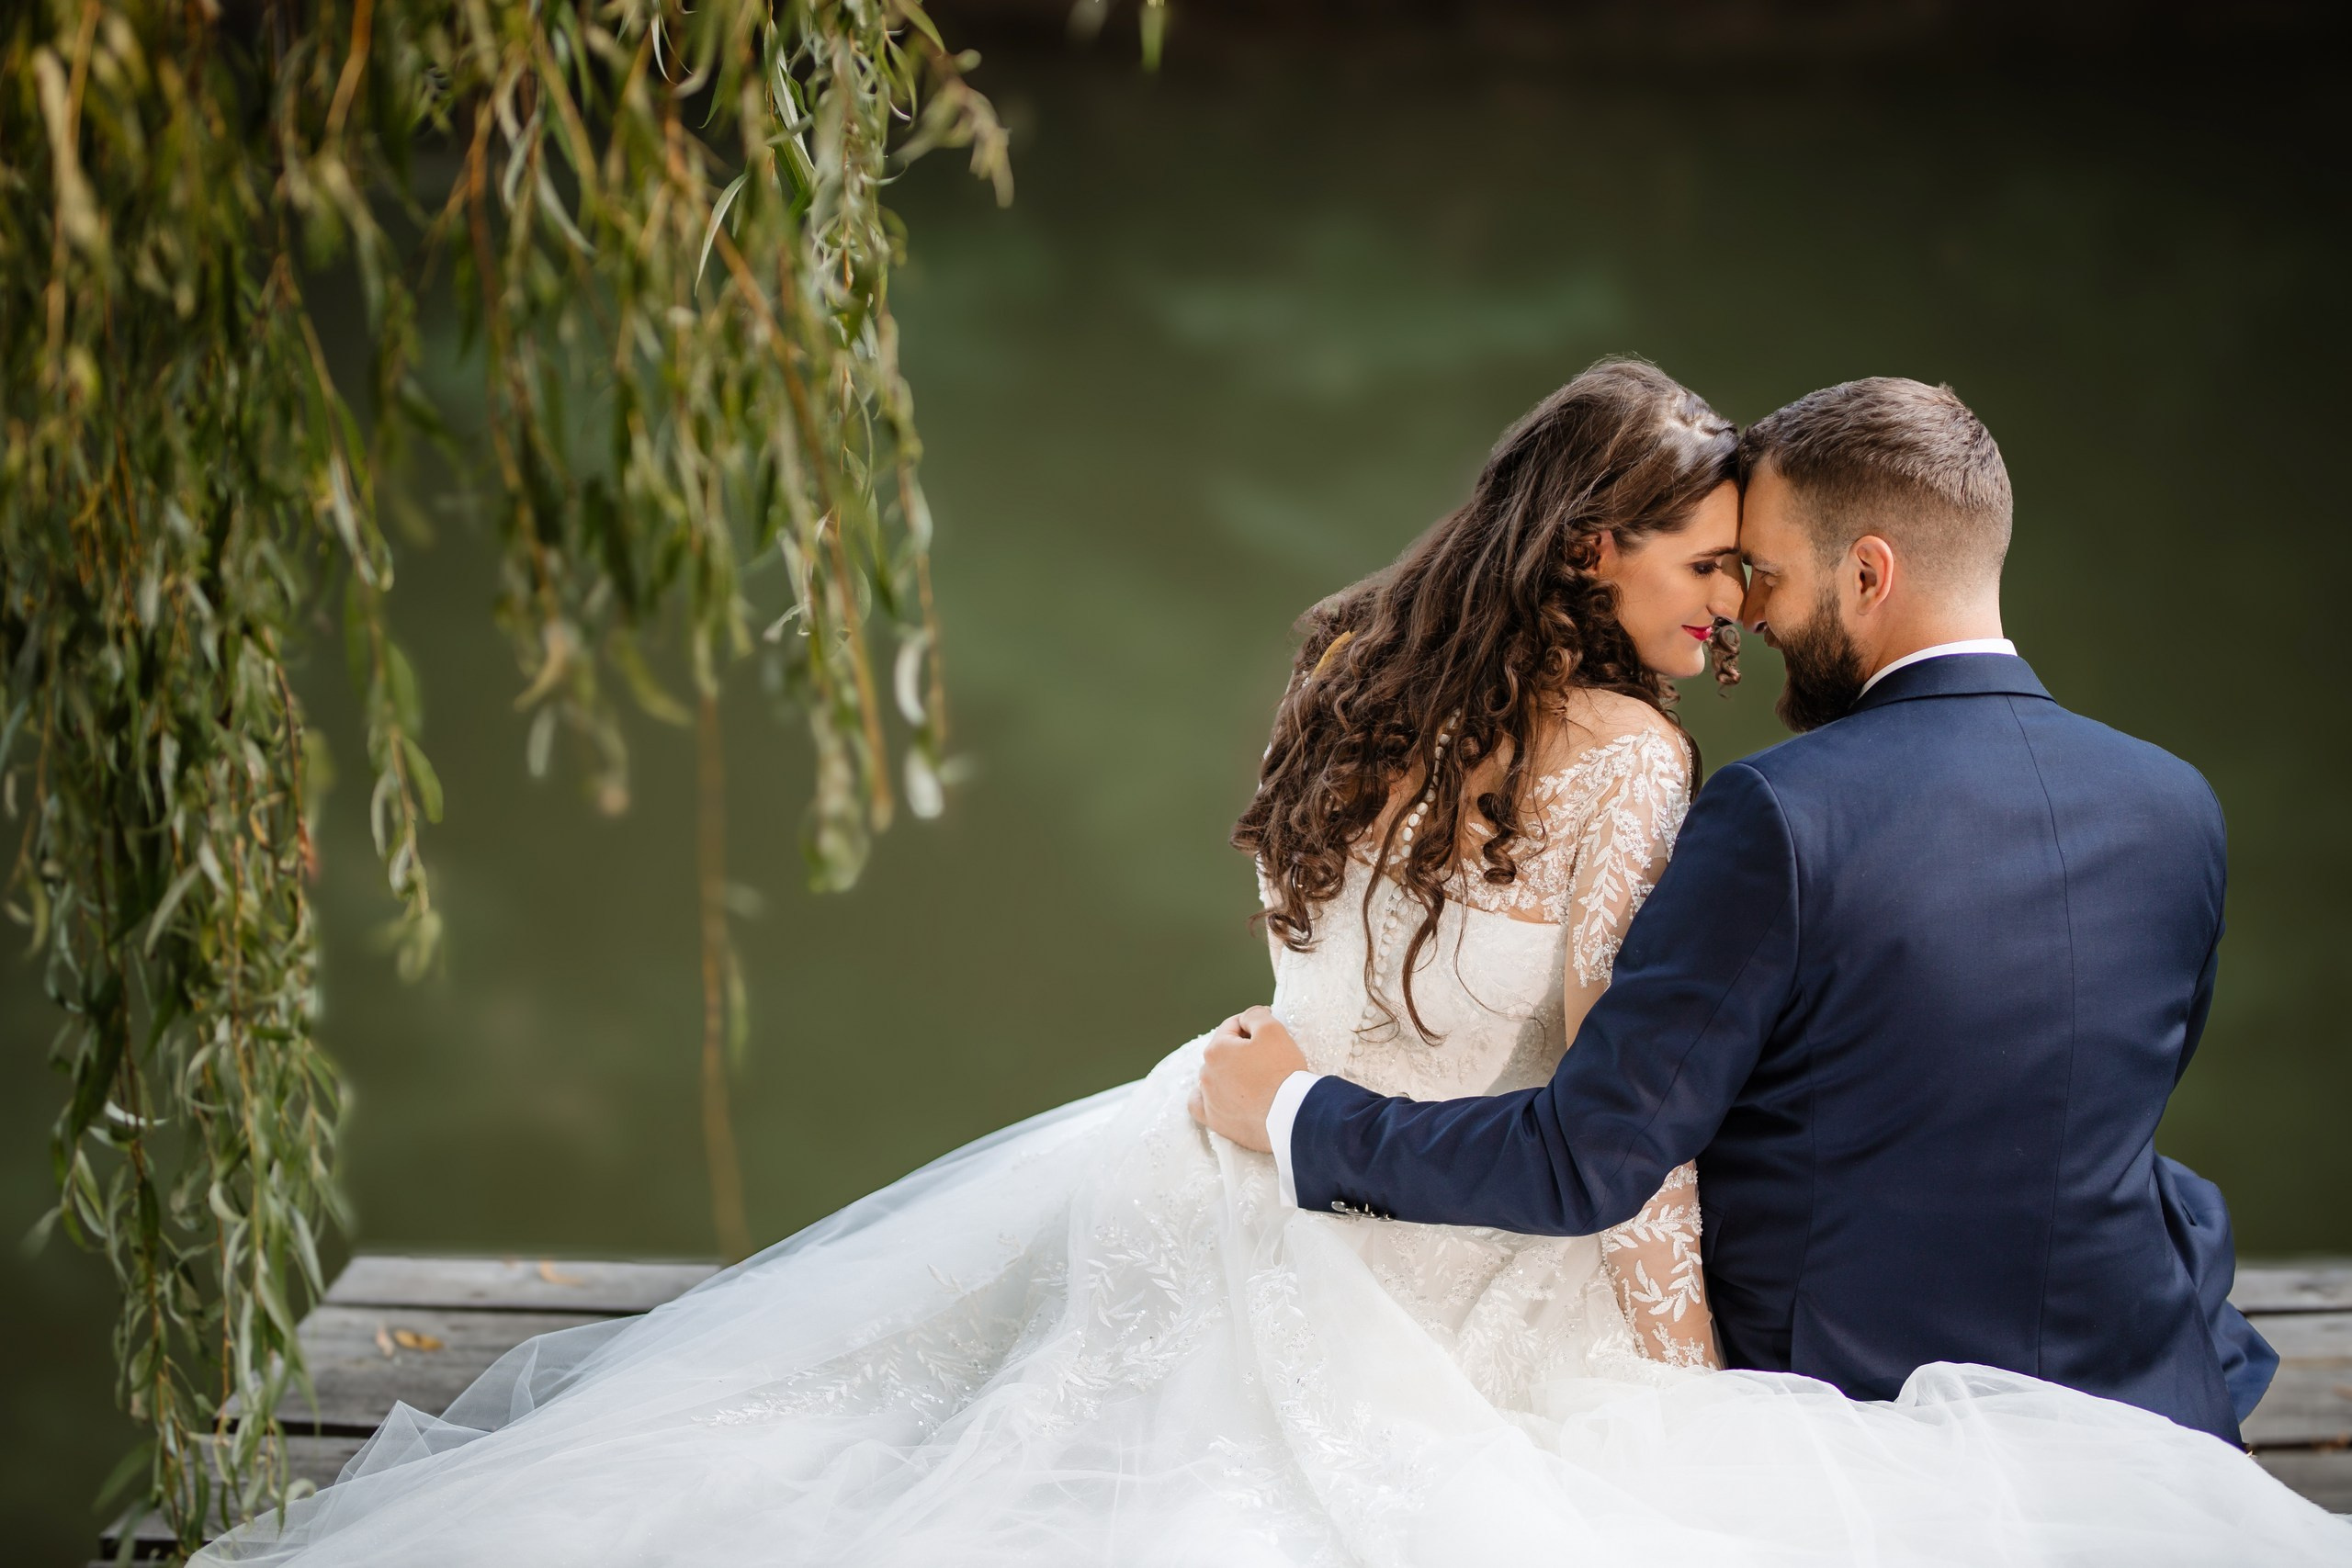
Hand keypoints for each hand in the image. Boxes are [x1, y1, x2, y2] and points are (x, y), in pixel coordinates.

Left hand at [1188, 1005, 1305, 1152]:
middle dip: (1241, 1049)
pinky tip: (1217, 1094)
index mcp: (1216, 1050)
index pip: (1232, 1026)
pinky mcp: (1216, 1121)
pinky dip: (1206, 1096)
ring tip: (1251, 1077)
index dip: (1252, 1025)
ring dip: (1228, 1072)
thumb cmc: (1282, 1072)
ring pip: (1213, 1075)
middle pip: (1223, 1051)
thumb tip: (1246, 1018)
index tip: (1270, 1032)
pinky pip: (1200, 1104)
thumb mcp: (1273, 1030)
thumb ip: (1255, 1015)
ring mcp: (1210, 1099)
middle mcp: (1206, 1074)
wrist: (1290, 1116)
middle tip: (1267, 1056)